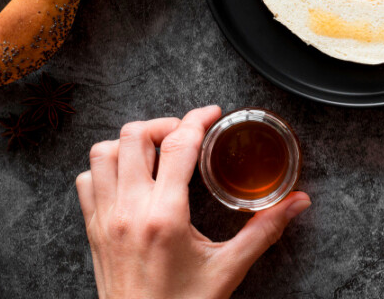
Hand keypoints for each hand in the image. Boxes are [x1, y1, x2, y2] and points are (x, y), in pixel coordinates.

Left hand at [76, 106, 311, 298]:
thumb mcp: (228, 268)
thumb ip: (263, 230)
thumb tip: (296, 203)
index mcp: (164, 216)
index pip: (179, 145)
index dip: (198, 120)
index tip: (211, 114)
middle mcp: (128, 210)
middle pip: (134, 135)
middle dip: (164, 125)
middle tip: (186, 135)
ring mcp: (105, 218)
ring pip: (103, 151)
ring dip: (130, 143)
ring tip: (156, 150)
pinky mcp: (92, 229)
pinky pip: (86, 180)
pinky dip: (105, 168)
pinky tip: (128, 177)